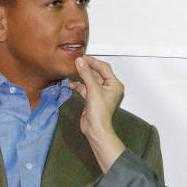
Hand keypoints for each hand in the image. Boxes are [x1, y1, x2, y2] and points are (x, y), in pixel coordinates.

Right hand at [70, 56, 125, 171]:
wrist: (95, 129)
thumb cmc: (100, 113)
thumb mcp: (93, 89)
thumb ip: (86, 74)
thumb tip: (81, 62)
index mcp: (115, 84)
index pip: (104, 68)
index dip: (93, 61)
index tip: (82, 57)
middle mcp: (109, 88)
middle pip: (97, 73)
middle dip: (86, 68)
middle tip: (76, 62)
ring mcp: (100, 93)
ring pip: (90, 80)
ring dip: (81, 76)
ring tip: (72, 71)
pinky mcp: (92, 99)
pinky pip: (85, 88)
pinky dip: (78, 85)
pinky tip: (71, 84)